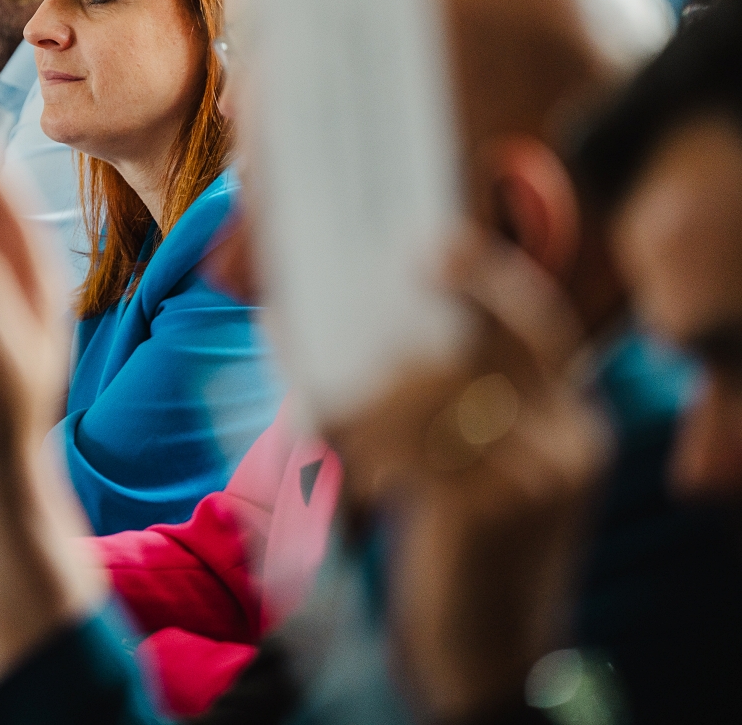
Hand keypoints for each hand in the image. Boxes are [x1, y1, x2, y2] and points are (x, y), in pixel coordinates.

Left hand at [325, 235, 608, 721]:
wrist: (488, 653)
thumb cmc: (459, 552)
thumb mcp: (465, 471)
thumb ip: (439, 409)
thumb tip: (348, 334)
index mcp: (569, 417)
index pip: (536, 323)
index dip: (488, 278)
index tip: (437, 244)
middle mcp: (570, 437)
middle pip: (476, 351)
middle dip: (393, 355)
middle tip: (338, 348)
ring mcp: (544, 474)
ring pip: (436, 401)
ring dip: (365, 413)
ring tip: (327, 435)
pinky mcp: (501, 510)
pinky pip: (420, 450)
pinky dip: (367, 453)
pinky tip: (342, 474)